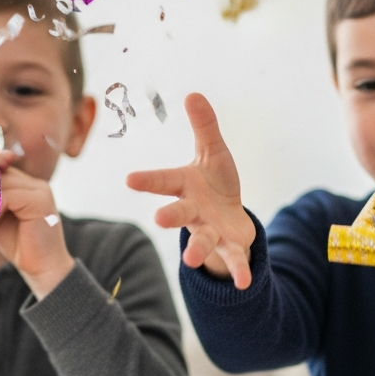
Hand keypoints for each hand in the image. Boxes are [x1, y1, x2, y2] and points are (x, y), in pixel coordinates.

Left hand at [0, 167, 73, 298]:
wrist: (44, 269)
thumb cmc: (22, 247)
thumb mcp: (1, 220)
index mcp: (29, 187)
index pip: (0, 173)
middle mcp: (36, 185)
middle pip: (0, 174)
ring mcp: (40, 191)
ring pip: (2, 182)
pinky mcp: (39, 202)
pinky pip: (7, 196)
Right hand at [126, 93, 256, 288]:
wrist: (230, 219)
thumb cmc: (216, 184)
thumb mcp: (213, 152)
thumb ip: (204, 126)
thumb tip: (193, 93)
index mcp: (185, 186)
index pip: (164, 181)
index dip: (147, 180)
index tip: (129, 179)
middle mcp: (192, 210)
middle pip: (178, 213)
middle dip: (169, 216)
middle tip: (160, 219)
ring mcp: (208, 230)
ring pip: (201, 239)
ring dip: (196, 249)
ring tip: (191, 259)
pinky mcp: (228, 246)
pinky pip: (232, 259)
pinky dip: (238, 270)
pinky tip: (245, 282)